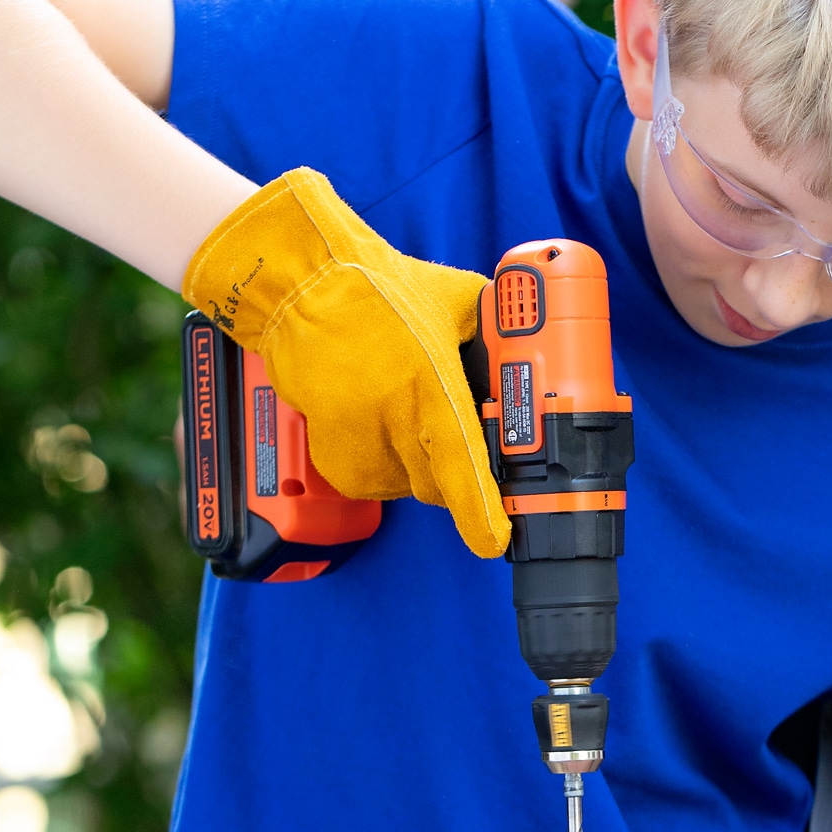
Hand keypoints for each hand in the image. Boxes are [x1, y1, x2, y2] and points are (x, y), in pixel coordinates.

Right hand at [183, 168, 509, 556]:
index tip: (494, 539)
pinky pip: (380, 483)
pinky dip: (388, 463)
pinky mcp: (334, 460)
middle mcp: (392, 421)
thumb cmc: (377, 292)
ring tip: (407, 409)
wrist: (302, 293)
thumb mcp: (454, 301)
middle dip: (460, 472)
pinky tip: (380, 420)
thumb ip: (493, 331)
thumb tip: (529, 350)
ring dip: (421, 464)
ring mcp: (358, 444)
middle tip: (459, 432)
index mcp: (429, 383)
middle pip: (442, 486)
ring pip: (411, 487)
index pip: (459, 461)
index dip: (478, 508)